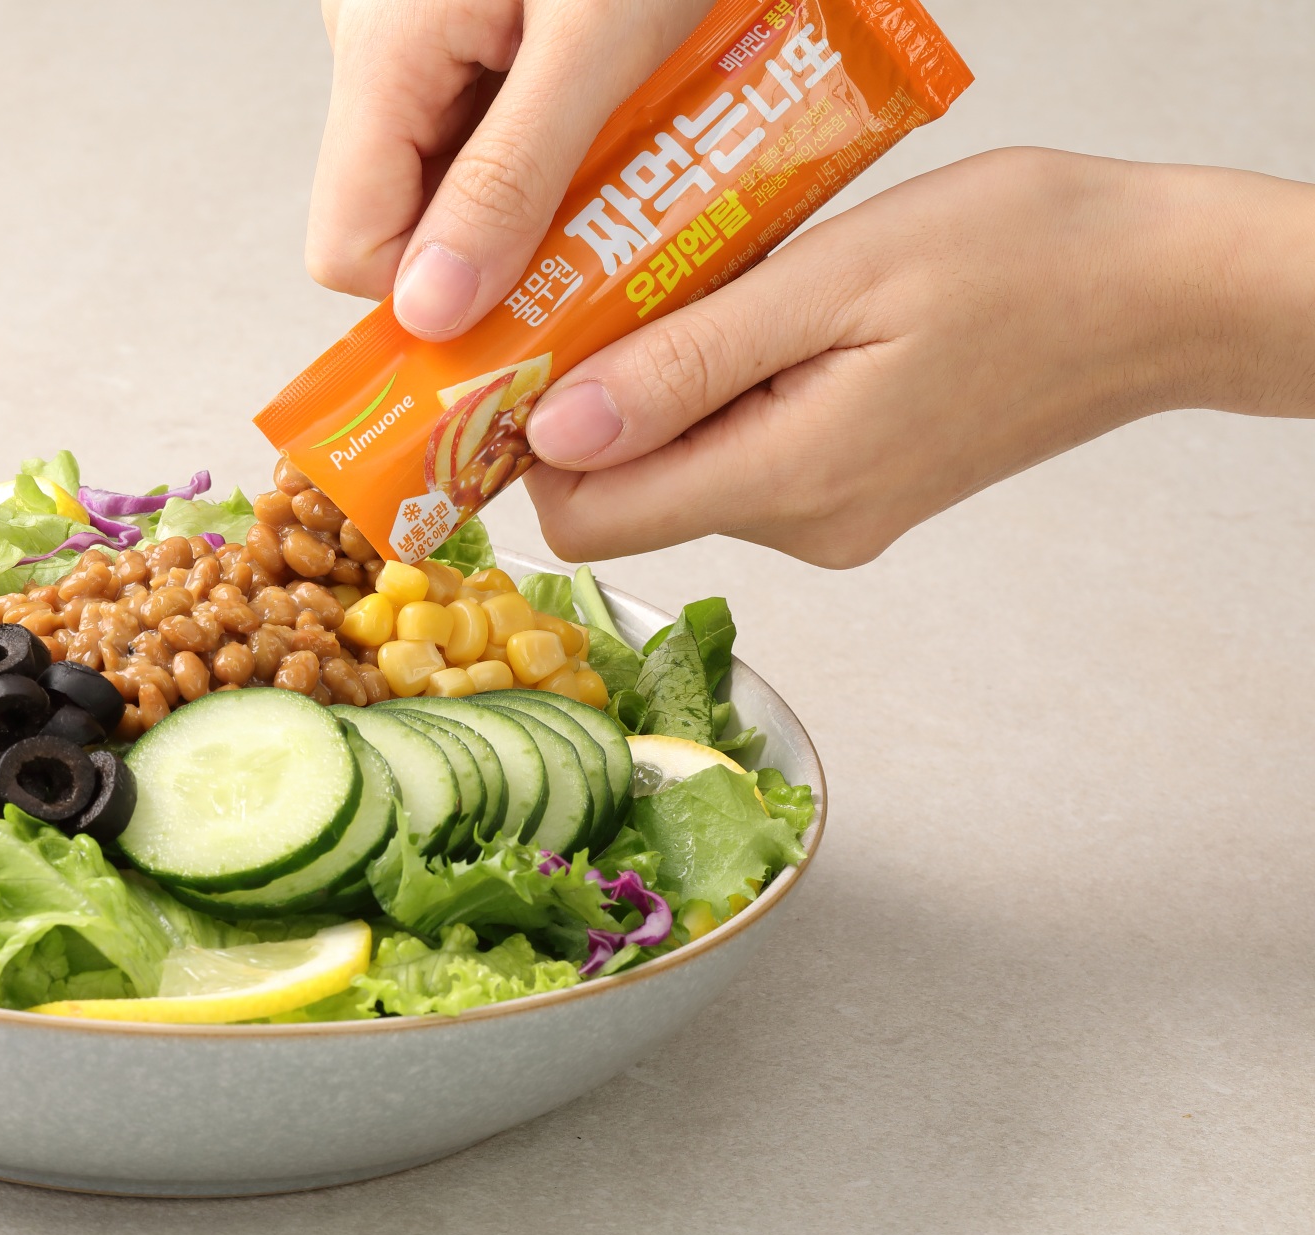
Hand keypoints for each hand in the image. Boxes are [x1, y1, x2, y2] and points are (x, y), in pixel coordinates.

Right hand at [307, 0, 714, 339]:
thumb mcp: (597, 40)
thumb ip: (510, 181)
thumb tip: (431, 314)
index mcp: (381, 56)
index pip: (349, 249)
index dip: (435, 294)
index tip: (537, 302)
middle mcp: (372, 47)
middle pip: (401, 211)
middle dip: (501, 242)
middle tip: (610, 222)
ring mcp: (407, 27)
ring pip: (446, 166)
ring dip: (539, 187)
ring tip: (627, 140)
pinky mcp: (453, 13)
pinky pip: (479, 109)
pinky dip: (547, 128)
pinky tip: (615, 97)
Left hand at [523, 148, 1314, 567]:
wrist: (1160, 291)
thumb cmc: (1021, 259)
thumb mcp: (829, 285)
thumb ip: (684, 367)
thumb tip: (555, 434)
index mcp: (790, 480)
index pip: (590, 520)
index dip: (534, 447)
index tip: (525, 358)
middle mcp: (805, 525)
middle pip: (629, 496)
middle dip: (598, 407)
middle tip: (621, 294)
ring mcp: (834, 519)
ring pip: (685, 471)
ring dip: (666, 390)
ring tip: (715, 292)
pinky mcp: (857, 492)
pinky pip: (745, 454)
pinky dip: (725, 394)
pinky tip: (767, 321)